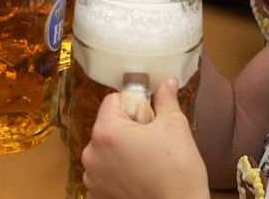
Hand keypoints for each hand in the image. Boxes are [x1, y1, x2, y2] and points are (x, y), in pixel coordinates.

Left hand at [82, 79, 210, 198]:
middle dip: (128, 128)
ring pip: (106, 150)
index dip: (133, 104)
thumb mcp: (175, 125)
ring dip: (121, 150)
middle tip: (153, 140)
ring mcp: (92, 178)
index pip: (112, 101)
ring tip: (147, 161)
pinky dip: (118, 172)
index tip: (151, 116)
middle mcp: (91, 154)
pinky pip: (105, 172)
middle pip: (108, 126)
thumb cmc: (177, 168)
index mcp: (106, 131)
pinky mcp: (97, 195)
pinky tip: (139, 177)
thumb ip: (165, 99)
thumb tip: (166, 82)